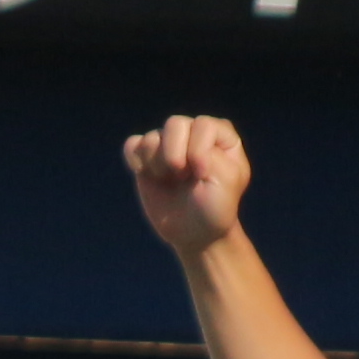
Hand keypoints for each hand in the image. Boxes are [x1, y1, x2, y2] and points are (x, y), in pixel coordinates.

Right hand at [127, 113, 249, 253]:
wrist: (196, 233)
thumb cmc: (216, 206)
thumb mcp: (227, 180)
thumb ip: (209, 153)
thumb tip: (175, 149)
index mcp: (219, 134)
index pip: (203, 125)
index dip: (199, 151)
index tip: (202, 176)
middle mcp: (193, 133)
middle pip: (175, 124)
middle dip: (175, 154)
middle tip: (182, 178)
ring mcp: (168, 144)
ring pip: (152, 137)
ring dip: (157, 163)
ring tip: (169, 180)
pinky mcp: (147, 158)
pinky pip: (132, 144)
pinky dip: (136, 160)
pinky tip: (148, 175)